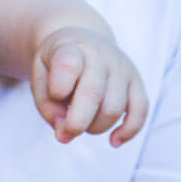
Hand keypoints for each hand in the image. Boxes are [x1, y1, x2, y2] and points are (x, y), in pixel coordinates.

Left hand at [31, 27, 148, 146]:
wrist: (82, 40)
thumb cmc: (57, 65)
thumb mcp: (40, 77)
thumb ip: (47, 106)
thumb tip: (65, 135)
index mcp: (71, 48)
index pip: (68, 65)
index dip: (58, 89)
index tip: (55, 95)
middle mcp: (100, 54)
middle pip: (92, 94)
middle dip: (76, 123)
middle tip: (65, 132)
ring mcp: (122, 67)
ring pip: (113, 109)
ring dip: (95, 128)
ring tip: (82, 123)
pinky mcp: (137, 82)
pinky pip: (140, 111)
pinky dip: (128, 131)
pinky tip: (113, 141)